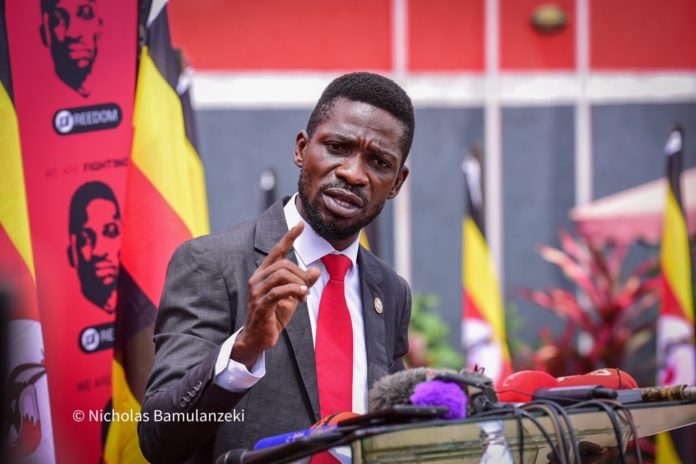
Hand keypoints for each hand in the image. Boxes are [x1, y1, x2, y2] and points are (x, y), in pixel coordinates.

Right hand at [232, 222, 320, 368]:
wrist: (258, 338)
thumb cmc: (273, 316)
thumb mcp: (292, 297)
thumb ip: (303, 283)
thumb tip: (316, 271)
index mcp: (264, 274)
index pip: (277, 251)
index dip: (289, 237)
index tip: (300, 225)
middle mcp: (257, 279)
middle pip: (283, 264)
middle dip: (301, 274)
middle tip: (307, 288)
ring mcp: (257, 291)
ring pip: (281, 274)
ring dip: (298, 283)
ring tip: (304, 296)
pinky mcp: (260, 304)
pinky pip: (278, 291)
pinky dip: (293, 290)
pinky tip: (301, 295)